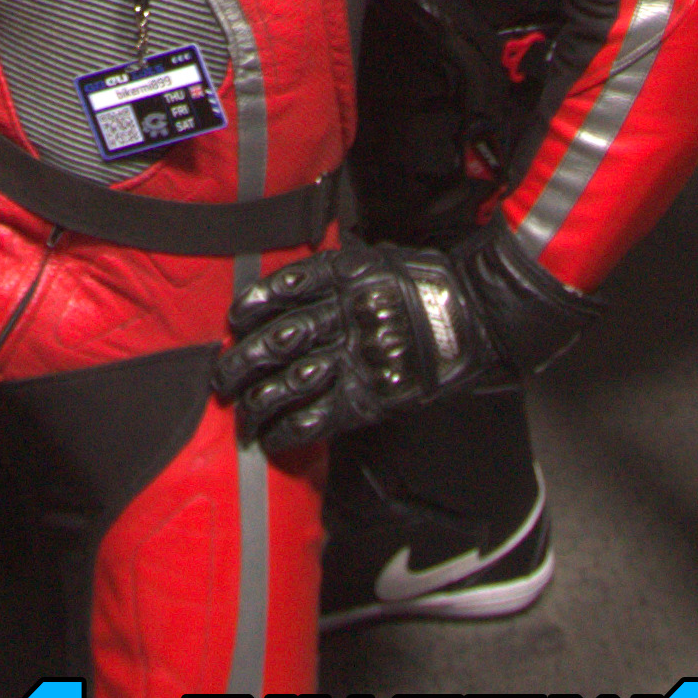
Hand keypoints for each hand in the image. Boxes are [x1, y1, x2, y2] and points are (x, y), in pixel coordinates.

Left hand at [211, 234, 583, 454]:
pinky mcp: (371, 395)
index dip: (253, 307)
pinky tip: (272, 438)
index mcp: (344, 277)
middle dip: (241, 361)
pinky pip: (319, 417)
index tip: (233, 320)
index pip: (284, 290)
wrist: (476, 314)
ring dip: (257, 403)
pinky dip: (289, 430)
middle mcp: (344, 314)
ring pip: (290, 382)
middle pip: (278, 339)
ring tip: (242, 415)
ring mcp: (357, 356)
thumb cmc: (425, 284)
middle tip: (220, 378)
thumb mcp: (377, 260)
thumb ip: (336, 274)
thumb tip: (292, 289)